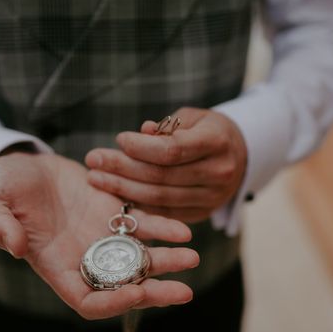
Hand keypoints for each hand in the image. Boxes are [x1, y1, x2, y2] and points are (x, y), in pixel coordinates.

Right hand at [0, 151, 199, 319]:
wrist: (23, 163)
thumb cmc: (2, 187)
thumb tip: (15, 247)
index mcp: (56, 266)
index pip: (87, 301)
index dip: (112, 304)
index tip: (135, 294)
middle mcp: (85, 257)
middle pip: (124, 286)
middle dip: (154, 291)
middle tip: (183, 292)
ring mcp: (103, 236)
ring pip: (140, 258)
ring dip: (167, 261)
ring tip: (192, 257)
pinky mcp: (115, 212)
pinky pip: (144, 225)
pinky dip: (164, 228)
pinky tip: (184, 230)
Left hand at [85, 107, 247, 222]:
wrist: (240, 156)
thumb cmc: (207, 130)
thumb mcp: (191, 118)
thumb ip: (165, 128)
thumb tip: (140, 135)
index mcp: (217, 142)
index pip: (173, 150)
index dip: (141, 147)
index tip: (118, 139)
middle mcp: (218, 173)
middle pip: (162, 176)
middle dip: (122, 168)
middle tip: (92, 161)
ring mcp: (212, 198)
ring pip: (160, 198)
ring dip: (123, 189)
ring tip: (96, 178)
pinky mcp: (202, 214)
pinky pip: (164, 212)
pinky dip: (138, 204)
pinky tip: (116, 194)